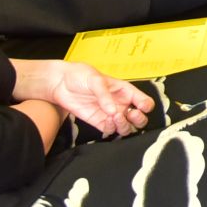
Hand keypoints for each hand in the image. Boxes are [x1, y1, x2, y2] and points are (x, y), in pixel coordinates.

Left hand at [40, 61, 155, 135]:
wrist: (60, 83)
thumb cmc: (80, 75)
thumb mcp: (95, 79)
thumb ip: (104, 94)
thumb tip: (113, 110)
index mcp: (125, 91)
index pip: (144, 101)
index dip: (146, 105)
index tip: (140, 106)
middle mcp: (121, 104)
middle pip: (139, 118)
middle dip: (139, 119)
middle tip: (131, 115)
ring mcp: (110, 115)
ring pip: (126, 128)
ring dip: (125, 125)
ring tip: (115, 117)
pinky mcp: (99, 123)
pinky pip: (111, 131)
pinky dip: (111, 128)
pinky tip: (107, 120)